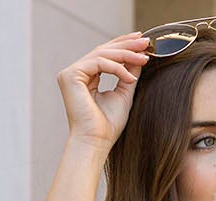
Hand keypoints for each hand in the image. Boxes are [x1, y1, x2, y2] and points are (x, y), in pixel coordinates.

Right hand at [57, 31, 150, 151]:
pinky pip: (99, 63)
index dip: (123, 45)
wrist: (96, 142)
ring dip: (126, 54)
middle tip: (145, 42)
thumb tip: (139, 56)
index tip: (142, 42)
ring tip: (143, 58)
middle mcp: (76, 73)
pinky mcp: (71, 75)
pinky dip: (117, 68)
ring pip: (102, 54)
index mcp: (86, 77)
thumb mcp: (123, 94)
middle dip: (126, 45)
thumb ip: (129, 74)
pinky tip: (131, 78)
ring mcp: (71, 73)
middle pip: (103, 50)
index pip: (105, 55)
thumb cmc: (107, 127)